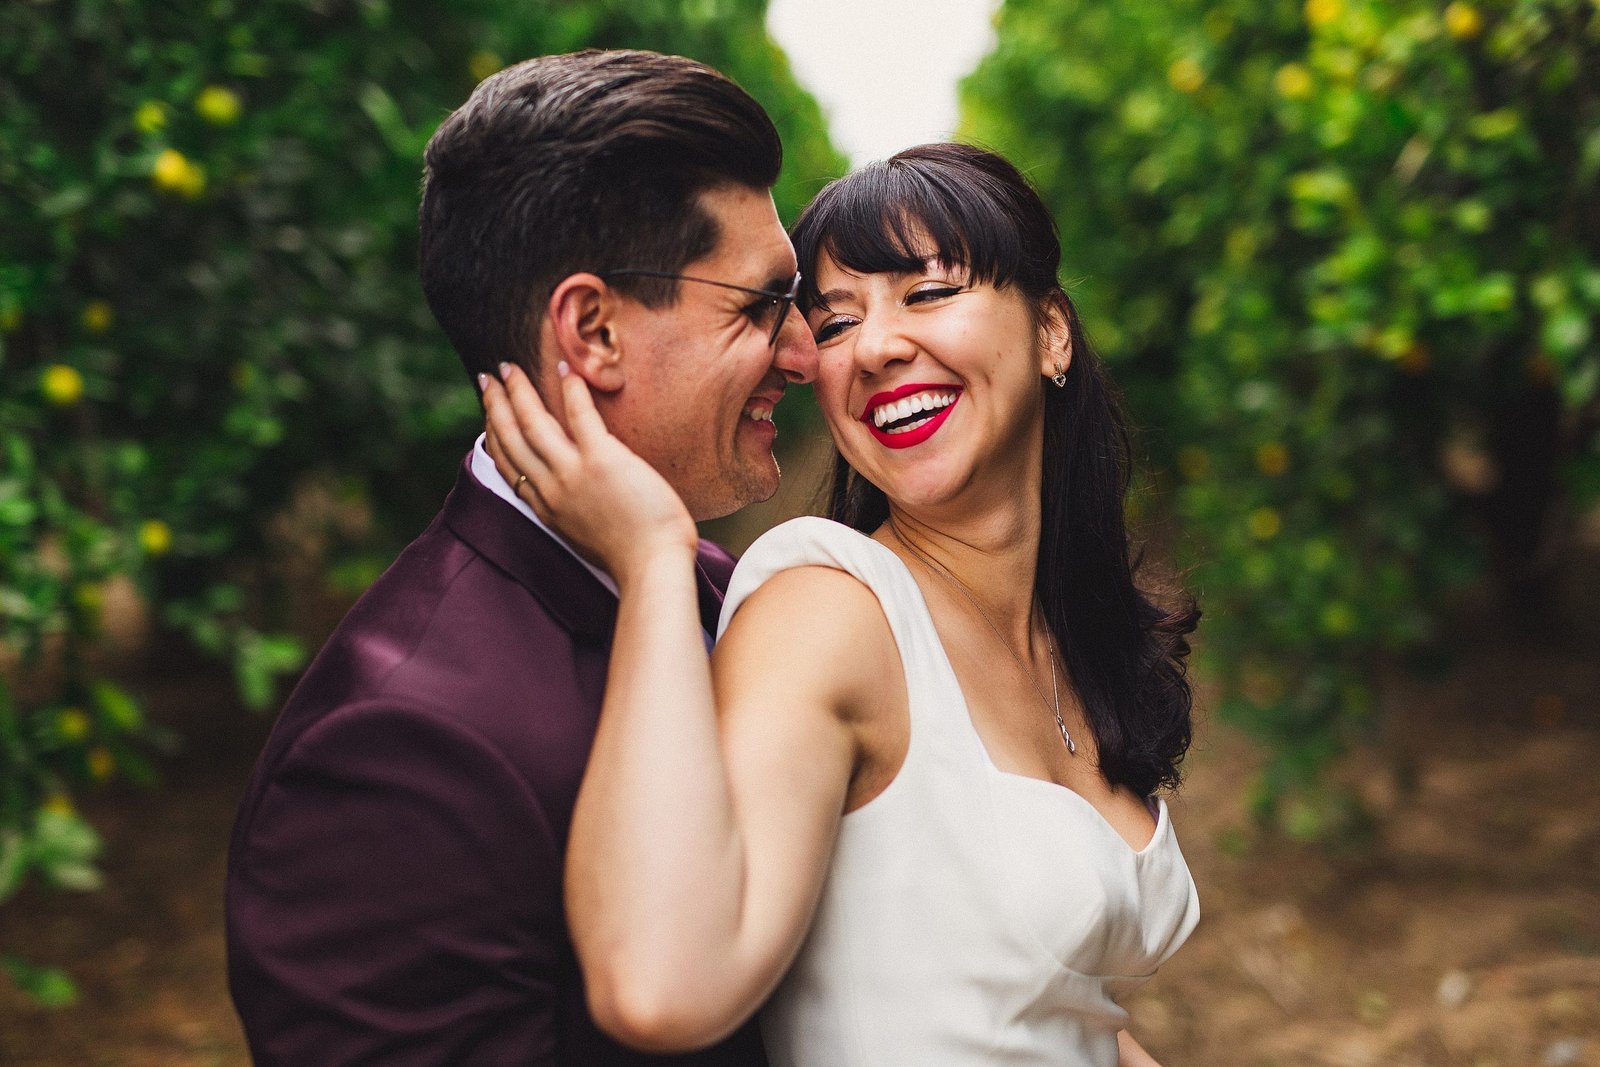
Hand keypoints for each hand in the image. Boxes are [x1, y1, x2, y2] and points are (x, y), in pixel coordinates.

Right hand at [480, 362, 698, 585]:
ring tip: (509, 367)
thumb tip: (582, 494)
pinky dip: (570, 390)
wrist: (653, 567)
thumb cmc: (634, 557)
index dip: (494, 434)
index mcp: (547, 508)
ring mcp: (573, 474)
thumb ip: (576, 512)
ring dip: (517, 392)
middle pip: (511, 438)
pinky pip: (579, 416)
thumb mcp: (588, 536)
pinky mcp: (601, 461)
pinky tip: (565, 368)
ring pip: (533, 424)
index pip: (509, 465)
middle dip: (495, 404)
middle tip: (488, 377)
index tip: (488, 413)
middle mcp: (551, 489)